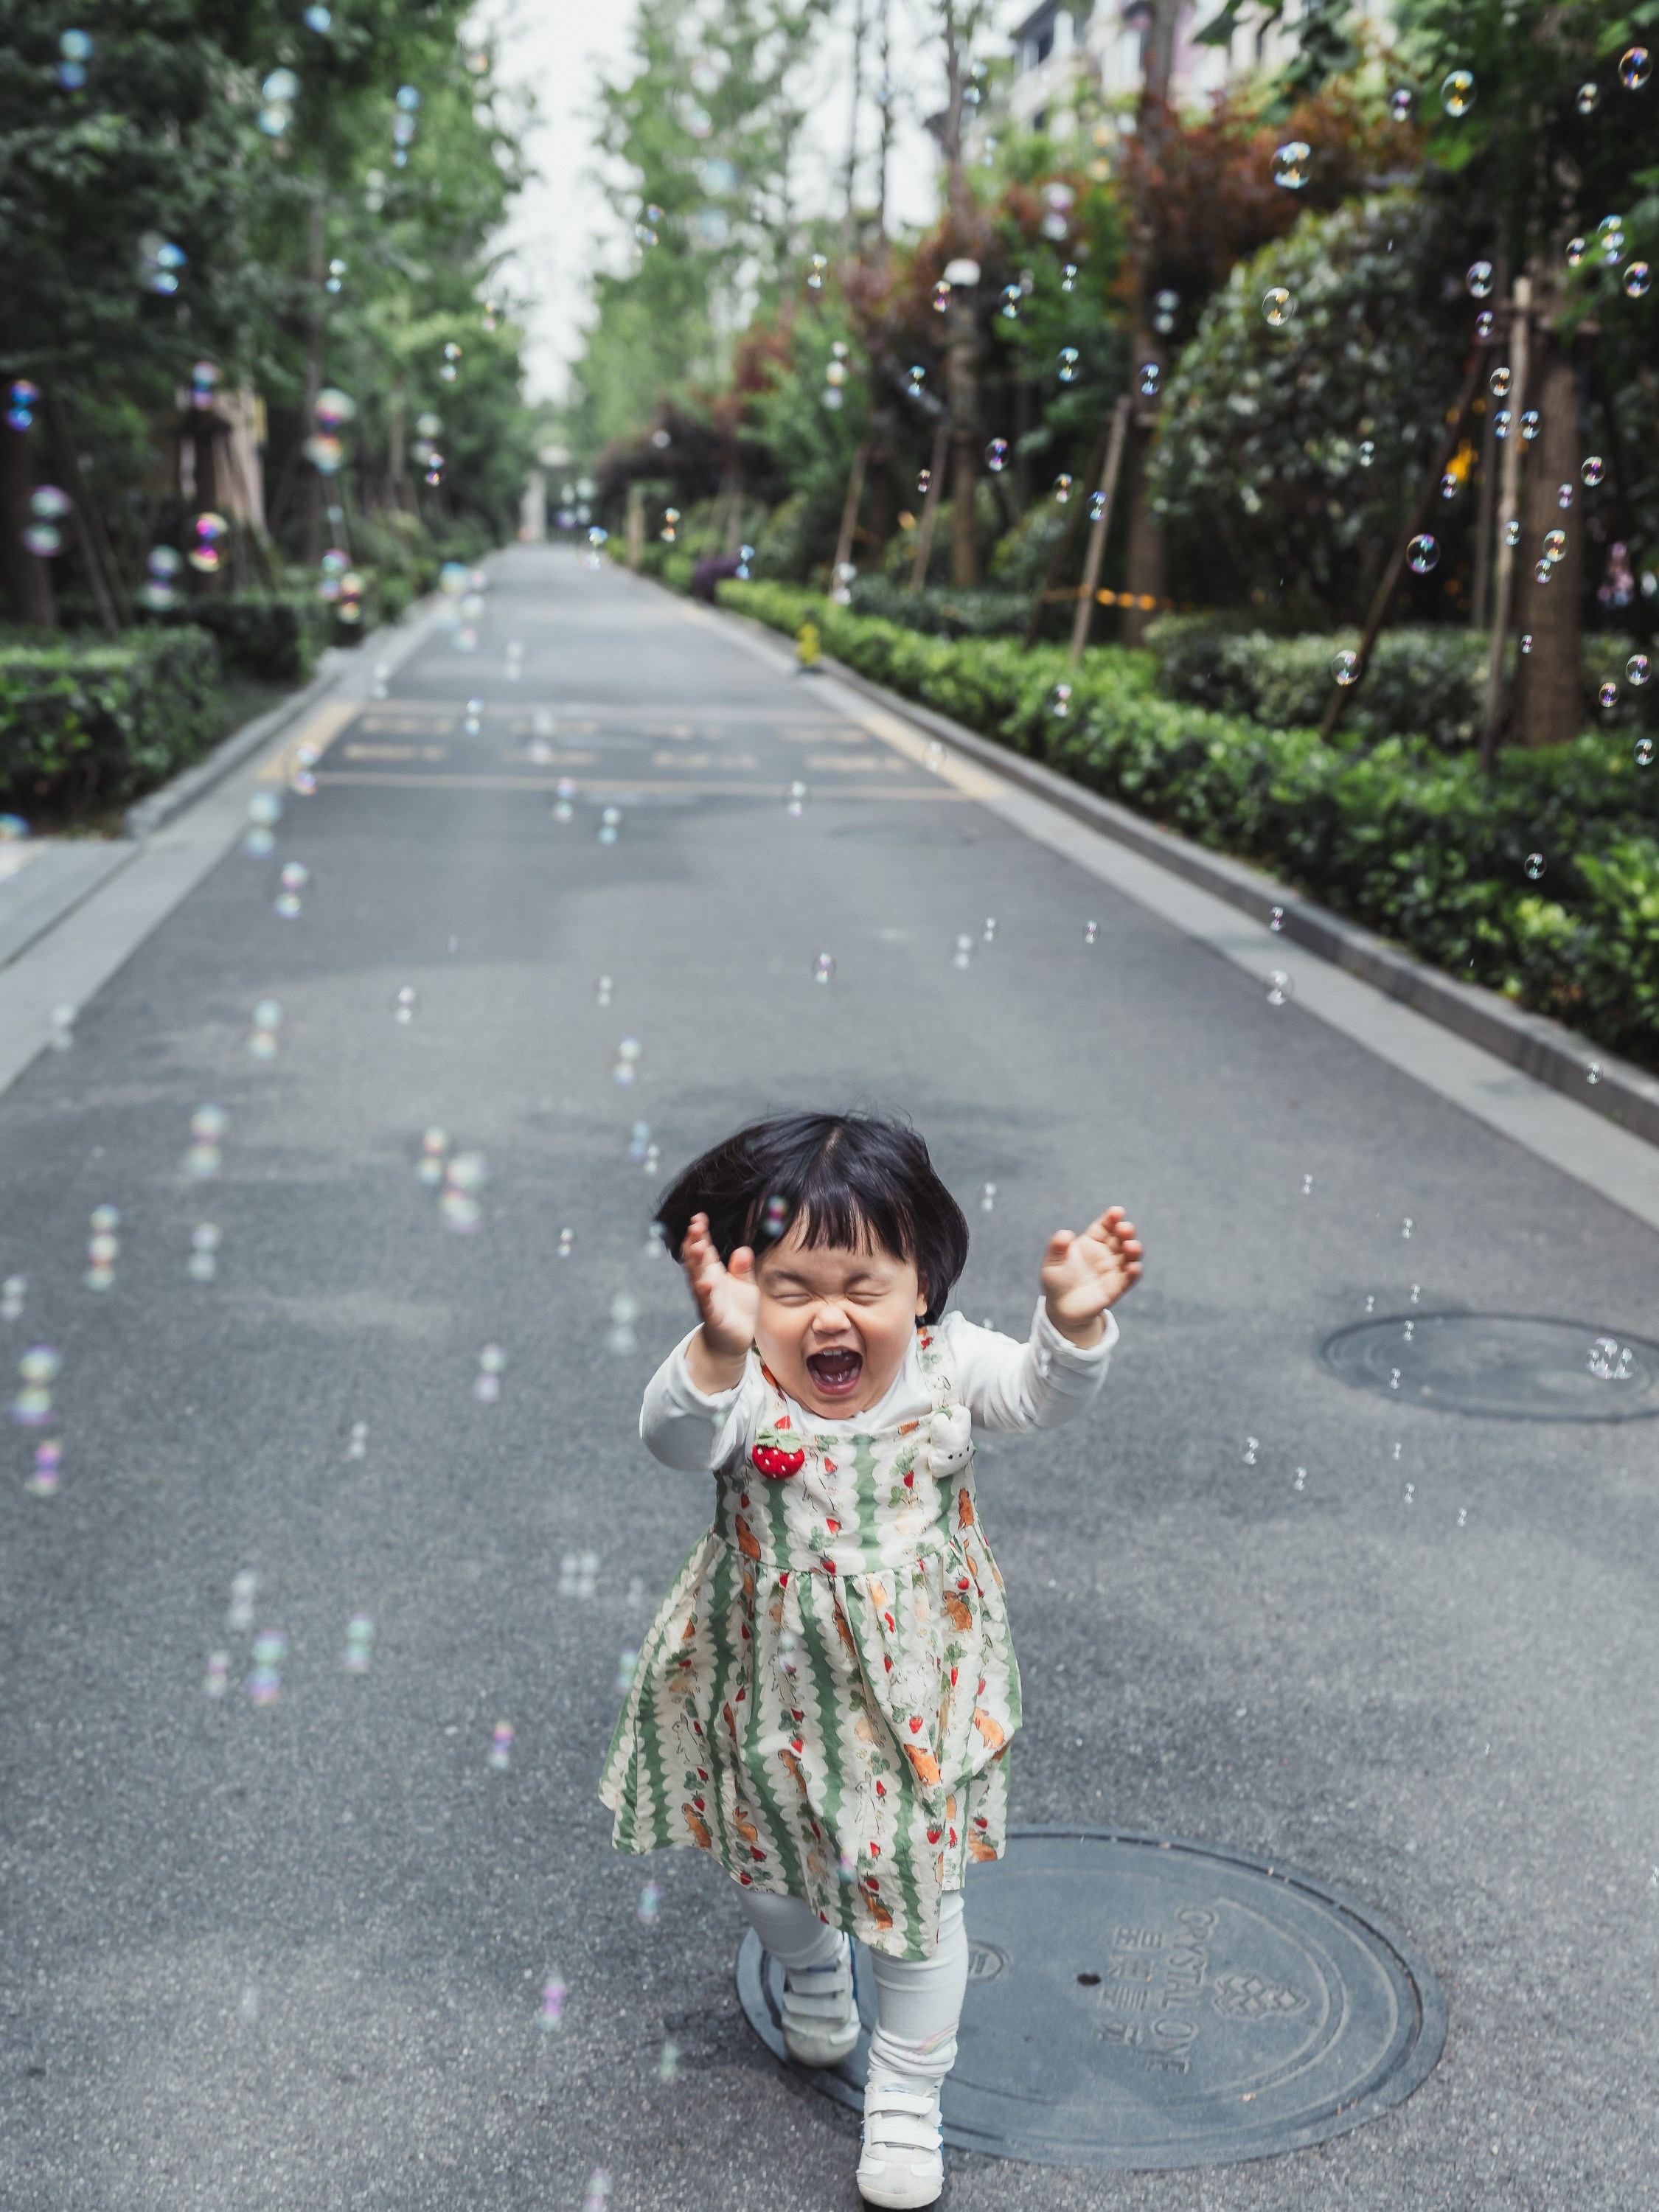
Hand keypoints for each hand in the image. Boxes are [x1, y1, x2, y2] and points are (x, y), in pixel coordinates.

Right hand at [681, 1212, 759, 1390]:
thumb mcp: (745, 1284)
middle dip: (695, 1242)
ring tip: (698, 1246)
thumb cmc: (737, 1309)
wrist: (733, 1341)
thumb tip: (743, 1250)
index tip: (698, 1217)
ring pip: (698, 1277)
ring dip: (697, 1263)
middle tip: (694, 1225)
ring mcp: (707, 1298)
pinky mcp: (713, 1315)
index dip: (700, 1233)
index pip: (705, 1248)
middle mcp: (706, 1282)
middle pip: (698, 1259)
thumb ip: (743, 1268)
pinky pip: (708, 1302)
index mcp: (713, 1271)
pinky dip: (706, 1292)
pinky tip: (706, 1282)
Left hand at [1040, 1207, 1142, 1345]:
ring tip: (1130, 1247)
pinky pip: (1129, 1278)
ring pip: (1130, 1255)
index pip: (1105, 1225)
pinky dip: (1134, 1272)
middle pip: (1121, 1237)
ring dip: (1134, 1249)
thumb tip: (1065, 1234)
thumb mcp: (1052, 1262)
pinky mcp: (1117, 1287)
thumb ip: (1057, 1247)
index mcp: (1091, 1241)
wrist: (1060, 1307)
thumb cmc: (1056, 1280)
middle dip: (1126, 1231)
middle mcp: (1106, 1252)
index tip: (1117, 1212)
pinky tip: (1133, 1268)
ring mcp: (1113, 1269)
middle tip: (1124, 1229)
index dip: (1112, 1217)